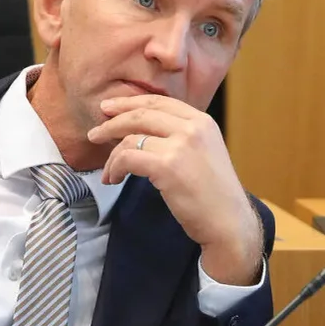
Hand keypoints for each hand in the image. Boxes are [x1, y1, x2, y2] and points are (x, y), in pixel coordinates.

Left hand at [88, 94, 262, 284]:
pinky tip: (114, 179)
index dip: (129, 103)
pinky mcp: (168, 166)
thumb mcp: (203, 153)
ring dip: (112, 156)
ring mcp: (181, 145)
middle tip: (94, 133)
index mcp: (202, 121)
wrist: (229, 223)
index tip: (110, 109)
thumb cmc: (214, 196)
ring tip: (108, 172)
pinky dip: (115, 168)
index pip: (159, 102)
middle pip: (141, 114)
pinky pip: (128, 158)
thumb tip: (141, 131)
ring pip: (130, 138)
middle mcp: (193, 128)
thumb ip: (180, 137)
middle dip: (112, 123)